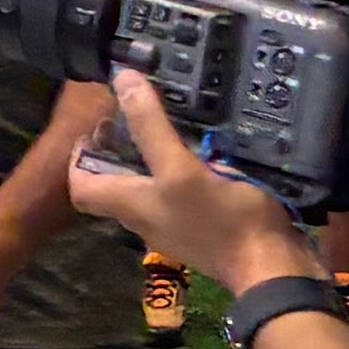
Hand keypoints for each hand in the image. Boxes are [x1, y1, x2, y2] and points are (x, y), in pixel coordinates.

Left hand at [64, 70, 309, 297]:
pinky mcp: (203, 225)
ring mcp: (175, 225)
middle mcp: (146, 219)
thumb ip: (151, 128)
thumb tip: (123, 81)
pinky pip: (179, 194)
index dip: (78, 157)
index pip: (81, 187)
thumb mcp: (181, 168)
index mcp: (131, 206)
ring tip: (169, 125)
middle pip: (114, 185)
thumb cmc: (223, 220)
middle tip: (135, 117)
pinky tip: (204, 151)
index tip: (96, 127)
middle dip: (117, 151)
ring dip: (150, 159)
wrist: (270, 267)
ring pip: (147, 189)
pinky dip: (180, 170)